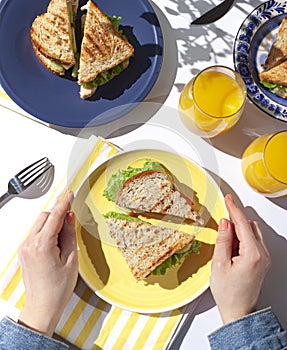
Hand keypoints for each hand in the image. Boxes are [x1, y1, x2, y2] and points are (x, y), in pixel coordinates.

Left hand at [18, 190, 77, 336]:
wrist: (43, 306)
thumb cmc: (57, 289)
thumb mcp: (71, 259)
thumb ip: (69, 234)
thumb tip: (69, 217)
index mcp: (42, 245)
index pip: (55, 216)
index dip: (64, 203)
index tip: (70, 194)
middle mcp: (29, 244)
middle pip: (44, 216)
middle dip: (58, 214)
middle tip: (71, 221)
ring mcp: (25, 248)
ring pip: (39, 224)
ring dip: (52, 224)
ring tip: (64, 241)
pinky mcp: (24, 252)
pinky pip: (35, 233)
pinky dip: (46, 232)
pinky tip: (55, 244)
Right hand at [210, 194, 270, 324]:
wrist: (238, 311)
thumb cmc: (228, 293)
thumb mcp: (219, 264)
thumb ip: (223, 240)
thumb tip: (225, 223)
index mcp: (253, 254)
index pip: (243, 224)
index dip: (234, 209)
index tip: (228, 199)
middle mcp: (262, 254)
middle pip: (249, 226)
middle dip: (235, 224)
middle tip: (221, 232)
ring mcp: (264, 258)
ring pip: (251, 233)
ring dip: (238, 233)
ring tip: (225, 248)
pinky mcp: (261, 261)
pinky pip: (252, 242)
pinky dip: (241, 241)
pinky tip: (231, 252)